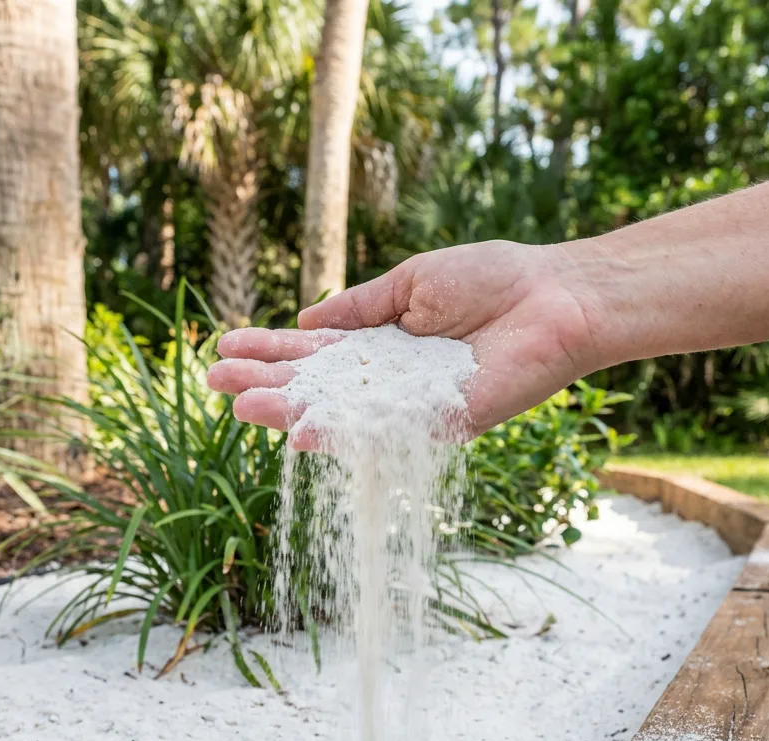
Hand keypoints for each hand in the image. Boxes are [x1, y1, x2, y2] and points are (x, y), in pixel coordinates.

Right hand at [205, 240, 601, 444]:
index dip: (271, 349)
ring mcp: (410, 406)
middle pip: (317, 386)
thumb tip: (306, 319)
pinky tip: (300, 432)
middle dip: (266, 381)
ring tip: (239, 405)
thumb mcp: (412, 283)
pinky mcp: (439, 425)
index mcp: (381, 343)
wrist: (554, 297)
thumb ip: (360, 308)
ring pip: (340, 414)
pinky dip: (341, 434)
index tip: (226, 345)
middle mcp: (389, 380)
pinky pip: (384, 433)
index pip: (314, 352)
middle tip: (214, 379)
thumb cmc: (492, 279)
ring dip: (289, 411)